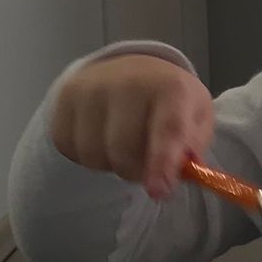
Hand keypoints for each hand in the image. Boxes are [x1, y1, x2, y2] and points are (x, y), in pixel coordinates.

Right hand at [51, 56, 215, 201]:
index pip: (168, 128)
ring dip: (108, 164)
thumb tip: (175, 174)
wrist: (131, 70)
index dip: (162, 163)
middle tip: (144, 166)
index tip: (158, 191)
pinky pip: (69, 148)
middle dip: (135, 171)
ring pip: (93, 154)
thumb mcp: (196, 119)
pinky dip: (86, 156)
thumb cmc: (167, 102)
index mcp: (171, 87)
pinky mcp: (65, 97)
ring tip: (122, 147)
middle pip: (123, 150)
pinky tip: (100, 139)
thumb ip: (191, 150)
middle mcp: (129, 81)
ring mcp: (92, 87)